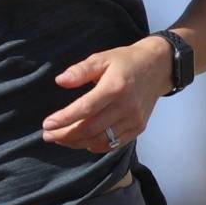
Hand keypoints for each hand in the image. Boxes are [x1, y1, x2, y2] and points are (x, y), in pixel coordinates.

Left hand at [41, 37, 171, 151]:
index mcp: (115, 87)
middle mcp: (126, 106)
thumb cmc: (126, 61)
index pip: (85, 109)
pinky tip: (81, 142)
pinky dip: (95, 146)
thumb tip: (60, 81)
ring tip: (60, 139)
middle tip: (47, 135)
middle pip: (91, 129)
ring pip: (100, 140)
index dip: (64, 119)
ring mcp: (134, 120)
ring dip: (77, 143)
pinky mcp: (138, 128)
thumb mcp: (102, 58)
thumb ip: (81, 70)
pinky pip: (113, 144)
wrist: (158, 68)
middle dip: (66, 135)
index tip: (47, 124)